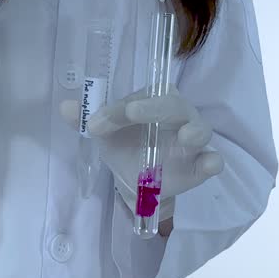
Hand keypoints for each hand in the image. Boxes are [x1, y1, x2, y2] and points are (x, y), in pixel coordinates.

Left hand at [61, 87, 221, 222]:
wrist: (136, 179)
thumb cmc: (124, 145)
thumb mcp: (103, 134)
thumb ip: (86, 119)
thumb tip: (65, 107)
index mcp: (153, 101)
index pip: (139, 98)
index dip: (116, 110)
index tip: (95, 124)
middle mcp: (177, 115)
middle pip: (173, 105)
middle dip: (154, 108)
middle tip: (132, 113)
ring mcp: (192, 140)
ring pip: (200, 129)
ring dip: (193, 131)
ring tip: (184, 138)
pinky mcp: (199, 165)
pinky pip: (213, 160)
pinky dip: (213, 161)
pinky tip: (209, 164)